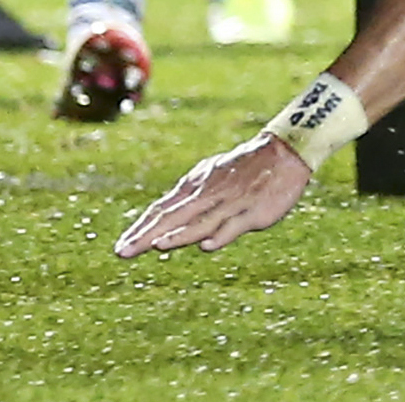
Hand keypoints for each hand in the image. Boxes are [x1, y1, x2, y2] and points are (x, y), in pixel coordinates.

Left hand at [116, 133, 310, 256]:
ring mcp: (230, 203)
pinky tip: (207, 246)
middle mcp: (208, 195)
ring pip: (201, 223)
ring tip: (157, 246)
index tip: (121, 246)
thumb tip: (160, 215)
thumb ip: (187, 197)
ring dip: (179, 235)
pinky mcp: (253, 211)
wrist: (283, 151)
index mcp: (196, 186)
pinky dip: (221, 234)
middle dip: (147, 236)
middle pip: (174, 217)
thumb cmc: (243, 167)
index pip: (161, 209)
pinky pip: (234, 225)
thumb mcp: (210, 175)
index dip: (140, 228)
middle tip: (123, 253)